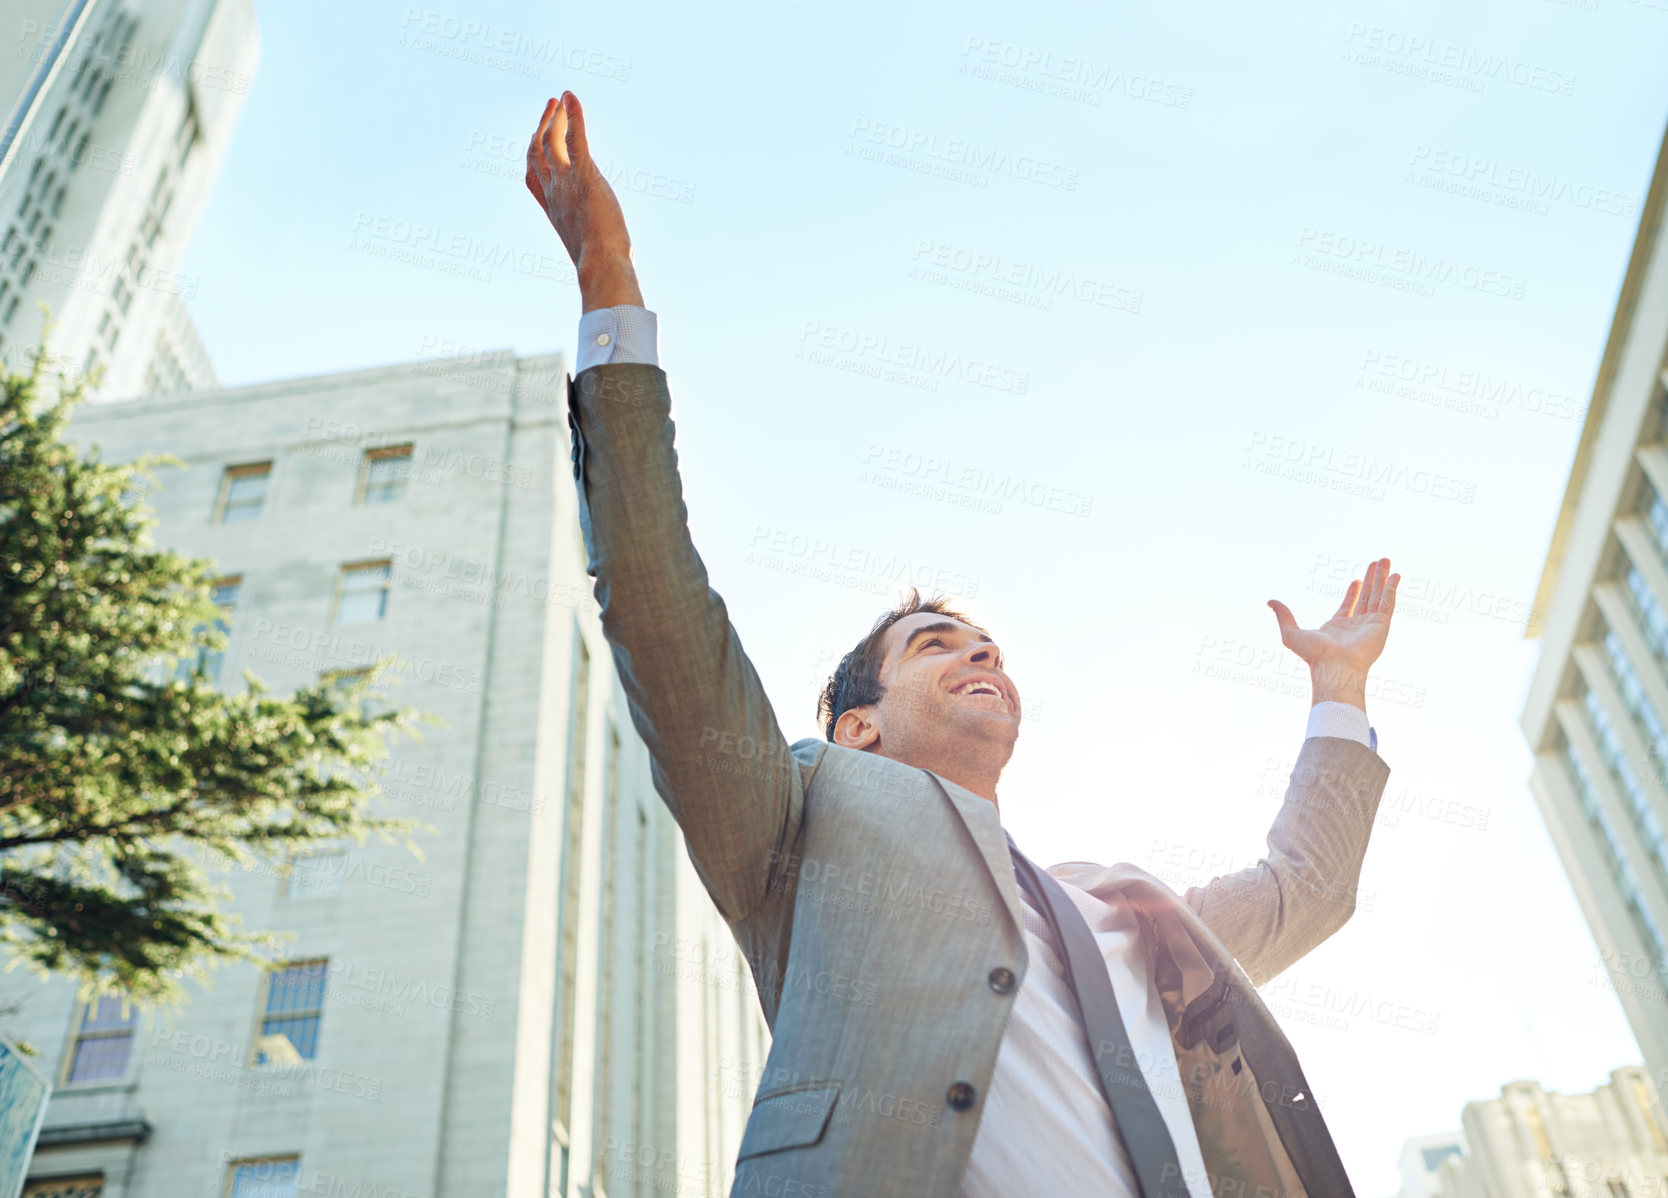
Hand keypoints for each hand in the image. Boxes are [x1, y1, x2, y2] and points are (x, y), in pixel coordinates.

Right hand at [525, 92, 642, 311]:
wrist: (601, 265)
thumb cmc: (603, 267)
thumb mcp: (594, 250)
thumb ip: (596, 243)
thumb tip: (619, 261)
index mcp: (553, 211)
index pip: (533, 179)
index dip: (533, 158)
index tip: (537, 141)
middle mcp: (553, 194)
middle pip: (536, 153)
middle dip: (540, 128)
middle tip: (550, 109)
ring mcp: (565, 183)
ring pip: (550, 141)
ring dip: (554, 117)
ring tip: (560, 100)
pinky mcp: (584, 175)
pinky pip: (574, 137)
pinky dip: (573, 116)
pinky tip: (572, 98)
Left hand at [1268, 557, 1399, 708]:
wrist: (1334, 666)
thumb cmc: (1313, 655)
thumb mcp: (1291, 633)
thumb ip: (1283, 615)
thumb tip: (1270, 601)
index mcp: (1337, 627)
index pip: (1349, 606)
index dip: (1353, 593)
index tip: (1357, 580)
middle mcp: (1355, 626)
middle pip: (1366, 597)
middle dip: (1371, 580)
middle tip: (1377, 563)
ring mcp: (1370, 625)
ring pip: (1378, 596)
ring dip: (1382, 579)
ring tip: (1385, 561)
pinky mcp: (1381, 625)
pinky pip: (1388, 603)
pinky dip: (1391, 589)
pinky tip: (1395, 575)